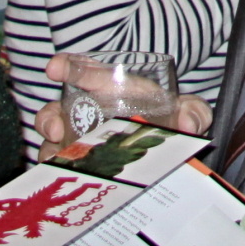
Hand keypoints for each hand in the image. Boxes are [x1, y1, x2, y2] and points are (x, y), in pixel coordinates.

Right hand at [31, 54, 212, 160]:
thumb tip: (188, 123)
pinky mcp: (80, 165)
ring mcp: (80, 141)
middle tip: (57, 128)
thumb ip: (194, 112)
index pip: (83, 71)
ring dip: (50, 150)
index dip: (67, 66)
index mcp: (111, 89)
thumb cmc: (172, 119)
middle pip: (56, 111)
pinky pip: (61, 168)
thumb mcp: (189, 111)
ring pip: (53, 144)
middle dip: (50, 118)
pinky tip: (62, 179)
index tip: (55, 68)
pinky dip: (58, 173)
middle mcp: (89, 113)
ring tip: (56, 159)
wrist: (169, 149)